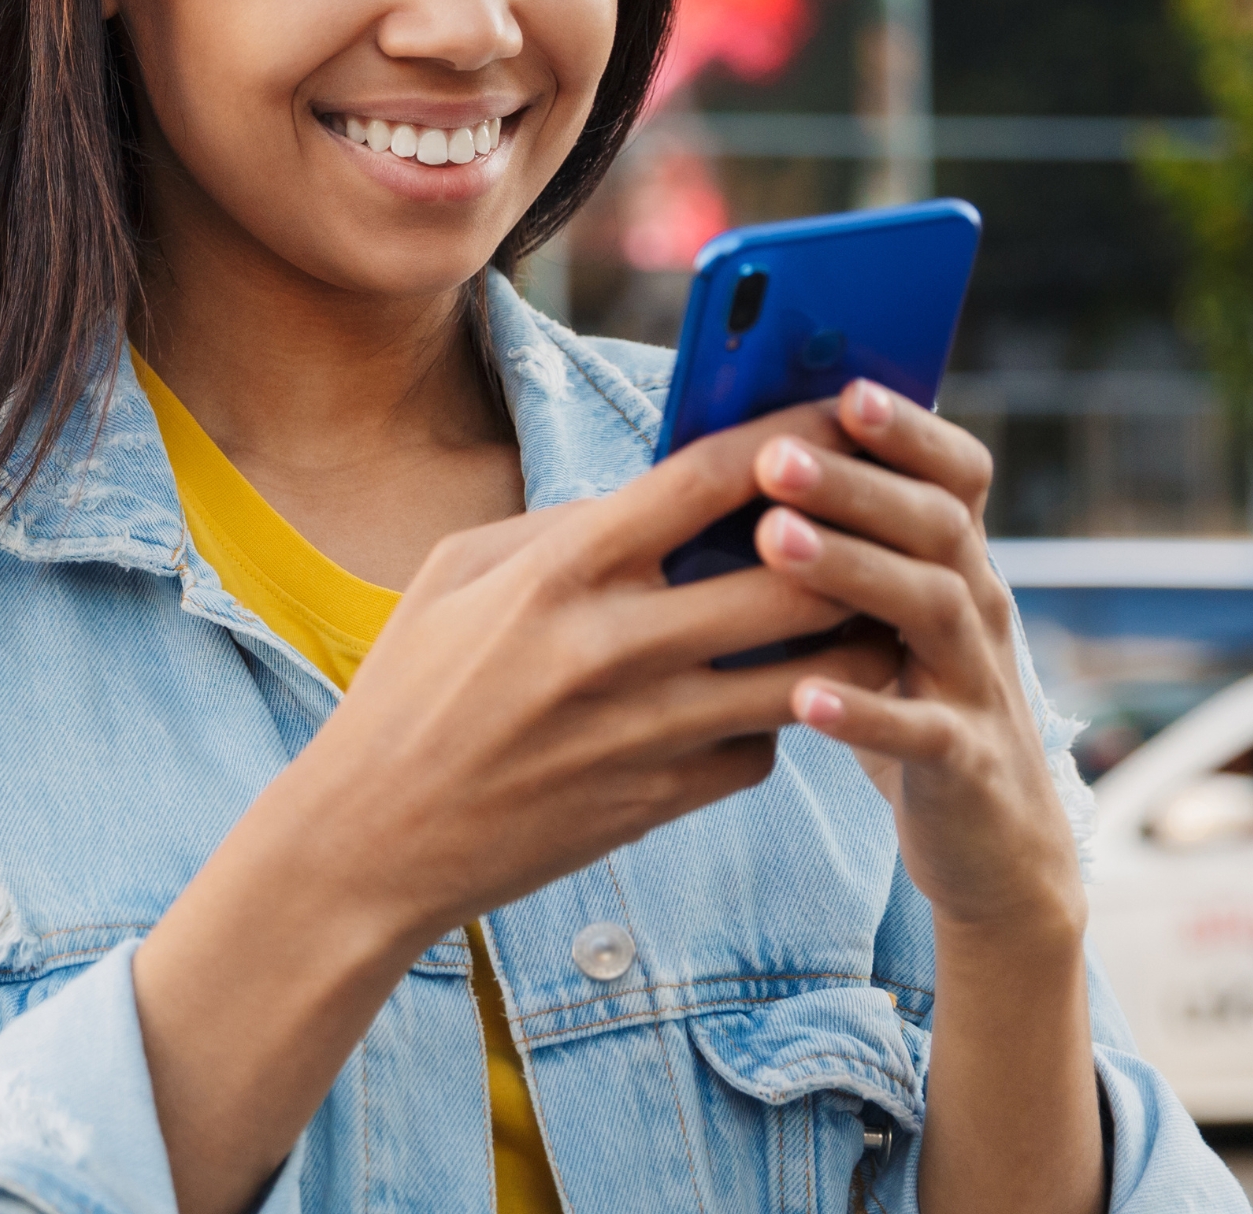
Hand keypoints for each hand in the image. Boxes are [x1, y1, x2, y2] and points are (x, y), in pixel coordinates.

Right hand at [140, 403, 903, 1213]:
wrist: (372, 840)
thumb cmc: (409, 692)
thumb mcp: (455, 575)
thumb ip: (562, 526)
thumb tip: (659, 496)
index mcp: (561, 569)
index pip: (709, 478)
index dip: (793, 435)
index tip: (842, 411)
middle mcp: (614, 646)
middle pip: (796, 581)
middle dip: (853, 549)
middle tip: (879, 528)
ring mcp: (646, 731)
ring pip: (809, 677)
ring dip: (845, 643)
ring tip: (858, 615)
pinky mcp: (661, 801)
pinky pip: (762, 752)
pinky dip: (774, 725)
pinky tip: (762, 706)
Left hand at [746, 381, 1083, 943]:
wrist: (995, 844)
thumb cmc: (906, 702)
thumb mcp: (882, 617)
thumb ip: (839, 547)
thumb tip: (734, 458)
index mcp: (954, 562)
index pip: (955, 474)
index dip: (910, 429)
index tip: (845, 386)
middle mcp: (977, 608)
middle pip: (935, 525)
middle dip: (855, 484)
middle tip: (774, 456)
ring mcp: (978, 684)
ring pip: (932, 608)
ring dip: (852, 570)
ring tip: (771, 542)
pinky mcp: (966, 765)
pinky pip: (922, 732)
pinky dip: (865, 711)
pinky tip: (802, 694)